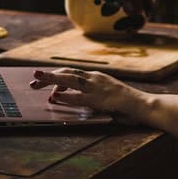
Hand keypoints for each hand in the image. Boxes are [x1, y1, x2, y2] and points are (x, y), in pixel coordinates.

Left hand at [29, 68, 147, 123]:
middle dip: (49, 76)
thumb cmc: (128, 104)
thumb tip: (74, 100)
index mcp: (97, 77)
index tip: (42, 81)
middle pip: (67, 73)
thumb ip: (92, 96)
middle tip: (33, 81)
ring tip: (37, 80)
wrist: (144, 105)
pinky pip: (79, 97)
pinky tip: (55, 97)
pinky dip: (66, 96)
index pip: (72, 73)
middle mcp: (95, 78)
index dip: (56, 76)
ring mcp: (97, 87)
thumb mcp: (108, 96)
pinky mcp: (100, 99)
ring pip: (70, 80)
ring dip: (52, 79)